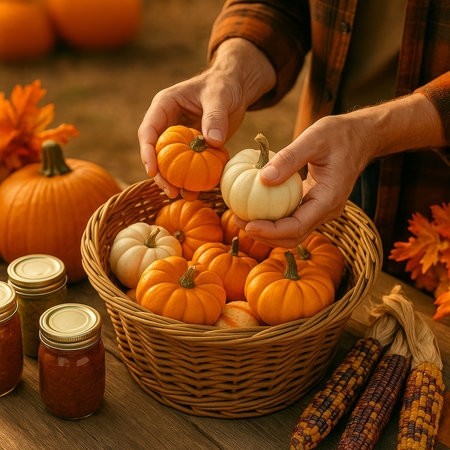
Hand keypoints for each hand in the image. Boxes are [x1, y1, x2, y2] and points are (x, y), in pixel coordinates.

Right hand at [138, 38, 275, 199]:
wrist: (236, 88)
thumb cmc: (224, 85)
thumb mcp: (220, 96)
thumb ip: (215, 117)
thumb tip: (212, 142)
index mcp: (164, 106)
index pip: (148, 131)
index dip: (147, 152)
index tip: (152, 171)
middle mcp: (167, 124)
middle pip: (156, 152)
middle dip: (160, 174)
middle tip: (170, 191)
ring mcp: (180, 138)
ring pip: (171, 163)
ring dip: (175, 181)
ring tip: (184, 196)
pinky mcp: (193, 148)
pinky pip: (189, 166)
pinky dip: (193, 179)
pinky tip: (199, 192)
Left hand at [236, 93, 445, 247]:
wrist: (362, 137)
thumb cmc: (340, 134)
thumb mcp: (314, 138)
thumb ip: (290, 158)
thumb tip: (263, 179)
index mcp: (329, 200)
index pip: (297, 227)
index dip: (270, 231)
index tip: (248, 225)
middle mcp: (326, 211)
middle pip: (293, 237)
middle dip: (264, 235)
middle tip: (238, 222)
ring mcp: (320, 209)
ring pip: (292, 231)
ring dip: (267, 230)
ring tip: (241, 217)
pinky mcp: (314, 204)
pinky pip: (292, 218)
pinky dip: (273, 218)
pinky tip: (254, 207)